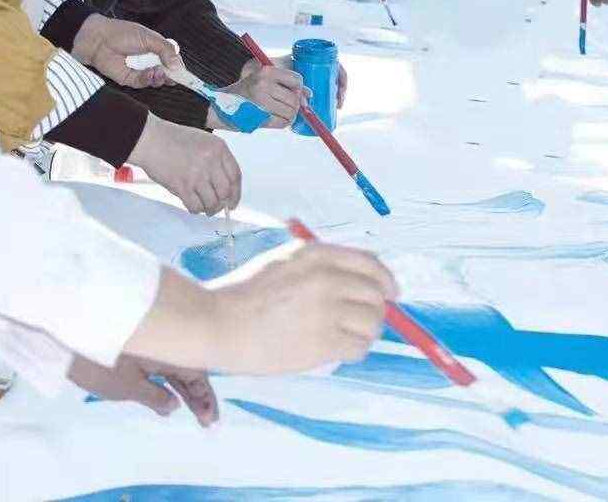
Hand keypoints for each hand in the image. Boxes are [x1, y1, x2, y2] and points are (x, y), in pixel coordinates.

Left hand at [67, 354, 218, 426]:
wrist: (68, 331)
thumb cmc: (99, 362)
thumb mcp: (127, 387)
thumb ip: (153, 396)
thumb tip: (174, 405)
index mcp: (170, 352)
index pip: (197, 377)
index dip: (206, 399)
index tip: (211, 421)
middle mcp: (164, 343)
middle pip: (189, 369)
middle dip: (197, 395)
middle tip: (205, 419)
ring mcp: (151, 341)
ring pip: (174, 363)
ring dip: (181, 386)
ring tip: (180, 408)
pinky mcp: (137, 340)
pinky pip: (161, 358)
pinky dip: (164, 376)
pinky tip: (161, 390)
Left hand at [72, 15, 184, 86]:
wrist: (98, 40)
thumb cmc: (122, 33)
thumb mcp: (149, 38)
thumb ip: (165, 50)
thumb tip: (178, 65)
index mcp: (156, 48)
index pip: (172, 59)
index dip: (179, 67)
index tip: (186, 74)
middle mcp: (149, 60)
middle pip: (166, 72)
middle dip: (172, 75)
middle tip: (174, 76)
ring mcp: (140, 70)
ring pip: (156, 80)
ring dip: (160, 78)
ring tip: (160, 73)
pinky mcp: (129, 79)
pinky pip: (143, 83)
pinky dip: (149, 80)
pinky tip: (150, 74)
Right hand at [130, 116, 242, 213]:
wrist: (151, 140)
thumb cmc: (174, 139)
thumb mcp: (204, 141)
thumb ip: (216, 159)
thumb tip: (222, 185)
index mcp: (219, 148)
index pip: (235, 176)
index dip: (236, 193)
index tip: (232, 202)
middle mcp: (211, 161)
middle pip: (225, 191)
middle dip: (223, 203)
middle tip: (217, 207)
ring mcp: (197, 175)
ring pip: (212, 202)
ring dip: (210, 209)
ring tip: (205, 208)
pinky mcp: (182, 186)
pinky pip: (195, 206)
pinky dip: (196, 210)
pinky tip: (193, 206)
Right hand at [209, 242, 397, 373]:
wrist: (216, 323)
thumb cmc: (244, 295)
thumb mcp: (284, 262)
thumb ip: (321, 266)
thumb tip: (363, 281)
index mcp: (317, 254)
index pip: (370, 264)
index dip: (386, 281)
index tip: (391, 294)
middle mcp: (326, 278)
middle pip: (377, 294)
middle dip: (376, 310)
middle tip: (364, 323)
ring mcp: (326, 310)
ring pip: (372, 323)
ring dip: (366, 333)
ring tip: (347, 339)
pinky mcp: (322, 341)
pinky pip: (359, 347)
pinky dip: (354, 351)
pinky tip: (339, 351)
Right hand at [228, 60, 304, 128]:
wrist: (221, 104)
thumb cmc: (246, 89)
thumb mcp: (263, 76)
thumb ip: (286, 81)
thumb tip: (309, 94)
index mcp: (267, 71)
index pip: (296, 80)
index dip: (299, 89)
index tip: (296, 93)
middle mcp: (263, 85)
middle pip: (294, 99)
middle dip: (295, 105)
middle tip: (289, 106)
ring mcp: (260, 102)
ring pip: (290, 112)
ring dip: (290, 115)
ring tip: (282, 112)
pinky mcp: (258, 117)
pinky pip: (282, 123)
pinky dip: (283, 122)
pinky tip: (277, 119)